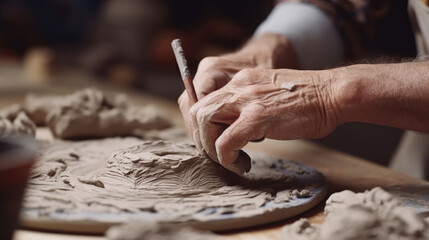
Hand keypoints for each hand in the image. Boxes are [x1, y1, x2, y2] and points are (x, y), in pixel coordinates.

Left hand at [189, 68, 341, 166]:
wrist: (331, 93)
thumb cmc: (306, 100)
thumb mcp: (267, 94)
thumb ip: (248, 104)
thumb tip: (234, 128)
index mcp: (240, 80)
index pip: (203, 99)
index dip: (201, 124)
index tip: (211, 140)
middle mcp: (238, 86)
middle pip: (197, 109)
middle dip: (199, 136)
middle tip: (214, 153)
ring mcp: (247, 100)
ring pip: (204, 121)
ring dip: (209, 146)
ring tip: (227, 159)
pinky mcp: (258, 117)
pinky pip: (225, 140)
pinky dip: (225, 156)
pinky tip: (238, 162)